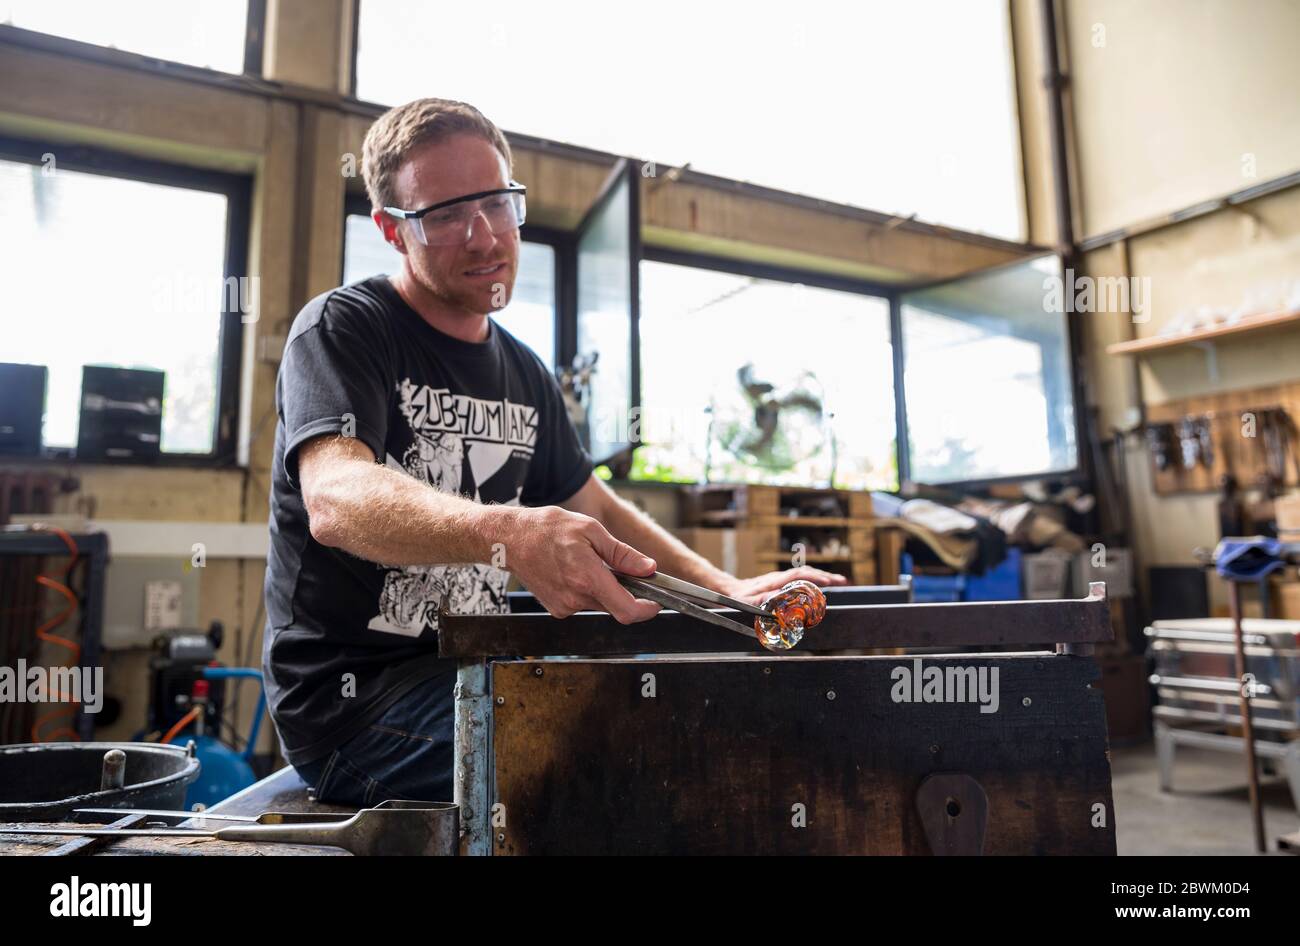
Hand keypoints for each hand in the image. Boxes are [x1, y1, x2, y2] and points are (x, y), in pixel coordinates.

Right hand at [499, 506, 661, 623]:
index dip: (647, 610)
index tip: (656, 602)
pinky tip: (575, 571)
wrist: (511, 539)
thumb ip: (622, 554)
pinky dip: (588, 591)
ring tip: (588, 563)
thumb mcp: (591, 530)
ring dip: (604, 589)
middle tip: (621, 569)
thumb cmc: (548, 529)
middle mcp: (575, 598)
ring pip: (599, 604)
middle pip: (615, 606)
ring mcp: (564, 606)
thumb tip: (648, 568)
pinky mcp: (557, 608)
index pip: (627, 610)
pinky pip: (583, 603)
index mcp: (588, 578)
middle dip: (625, 592)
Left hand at [721, 566, 847, 605]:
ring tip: (839, 582)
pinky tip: (822, 586)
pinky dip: (814, 580)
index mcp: (775, 581)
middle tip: (844, 582)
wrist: (729, 589)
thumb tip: (780, 597)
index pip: (799, 576)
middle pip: (807, 572)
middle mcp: (779, 577)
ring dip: (822, 577)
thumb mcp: (748, 601)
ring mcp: (780, 578)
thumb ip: (763, 599)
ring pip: (805, 574)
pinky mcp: (780, 582)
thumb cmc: (739, 597)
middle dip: (826, 576)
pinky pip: (801, 578)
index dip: (815, 578)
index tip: (830, 583)